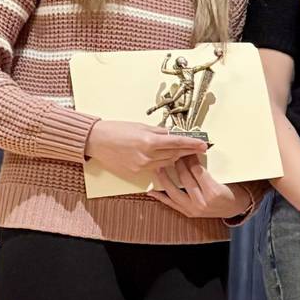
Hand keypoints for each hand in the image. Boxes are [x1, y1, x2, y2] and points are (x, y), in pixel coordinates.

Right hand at [85, 120, 208, 174]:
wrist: (96, 141)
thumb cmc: (116, 130)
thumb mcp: (139, 126)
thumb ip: (158, 132)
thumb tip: (172, 134)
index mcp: (149, 141)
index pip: (177, 142)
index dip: (192, 144)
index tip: (204, 144)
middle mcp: (147, 155)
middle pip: (174, 154)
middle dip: (188, 151)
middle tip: (200, 148)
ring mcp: (142, 166)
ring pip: (167, 163)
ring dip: (177, 157)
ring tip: (187, 153)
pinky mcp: (137, 173)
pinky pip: (156, 168)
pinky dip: (163, 163)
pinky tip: (168, 159)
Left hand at [147, 155, 248, 218]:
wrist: (233, 208)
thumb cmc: (229, 191)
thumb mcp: (223, 178)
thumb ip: (206, 169)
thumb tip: (191, 154)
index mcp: (214, 192)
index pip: (197, 171)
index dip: (190, 158)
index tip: (186, 149)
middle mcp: (202, 202)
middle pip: (185, 179)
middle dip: (178, 164)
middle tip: (172, 153)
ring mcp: (193, 209)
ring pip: (174, 191)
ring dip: (164, 178)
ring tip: (158, 167)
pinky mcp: (188, 213)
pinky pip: (171, 204)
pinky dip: (161, 197)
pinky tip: (152, 190)